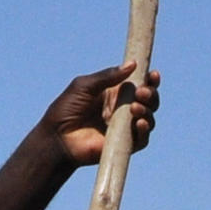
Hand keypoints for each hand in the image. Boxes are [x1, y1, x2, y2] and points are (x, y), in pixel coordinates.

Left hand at [43, 64, 160, 166]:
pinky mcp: (124, 145)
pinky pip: (142, 139)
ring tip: (135, 108)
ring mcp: (124, 128)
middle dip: (150, 94)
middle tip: (141, 92)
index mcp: (115, 93)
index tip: (153, 74)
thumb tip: (132, 64)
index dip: (149, 80)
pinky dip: (145, 130)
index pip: (139, 84)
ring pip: (148, 118)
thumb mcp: (85, 86)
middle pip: (148, 101)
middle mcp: (122, 110)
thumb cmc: (66, 109)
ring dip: (147, 111)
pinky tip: (140, 123)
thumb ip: (108, 76)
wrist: (57, 137)